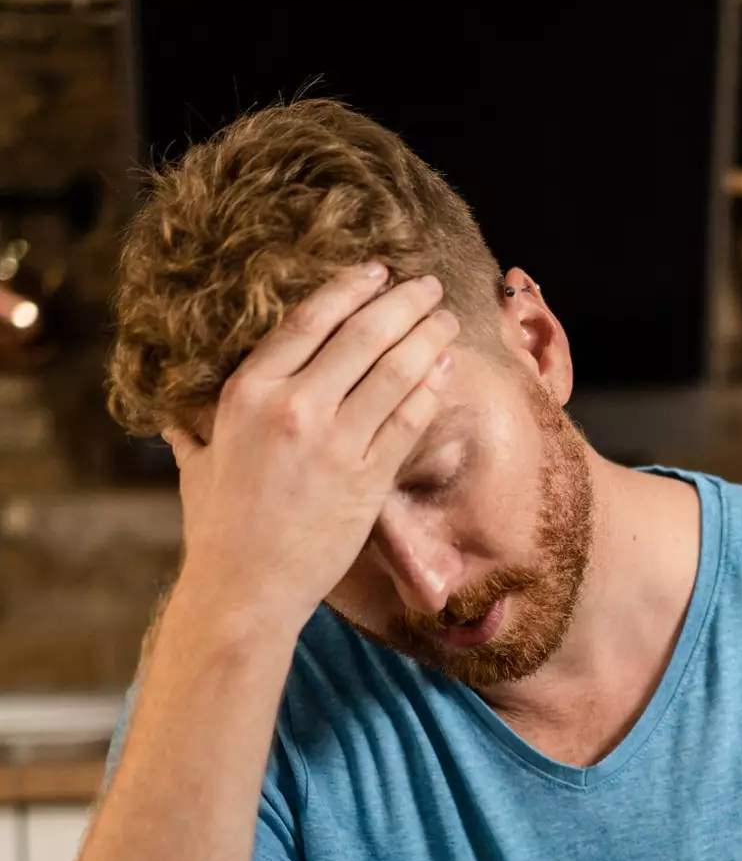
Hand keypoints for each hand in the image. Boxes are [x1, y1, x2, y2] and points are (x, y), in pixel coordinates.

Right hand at [165, 266, 458, 632]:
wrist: (246, 589)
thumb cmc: (218, 528)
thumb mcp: (196, 463)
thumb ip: (192, 428)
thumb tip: (175, 415)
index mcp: (247, 392)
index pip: (308, 320)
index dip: (349, 289)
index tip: (376, 272)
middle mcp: (294, 407)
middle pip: (362, 336)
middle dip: (402, 304)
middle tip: (428, 287)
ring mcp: (335, 442)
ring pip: (394, 372)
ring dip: (426, 338)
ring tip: (446, 319)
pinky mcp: (368, 479)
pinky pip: (408, 420)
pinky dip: (429, 389)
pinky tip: (443, 370)